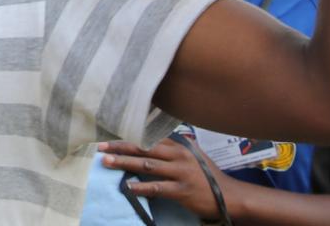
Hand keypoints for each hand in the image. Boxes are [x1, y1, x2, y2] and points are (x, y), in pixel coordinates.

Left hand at [99, 139, 235, 220]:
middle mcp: (178, 156)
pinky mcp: (182, 190)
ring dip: (125, 163)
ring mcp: (180, 173)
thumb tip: (155, 138)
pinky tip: (129, 187)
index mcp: (179, 146)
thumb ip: (175, 146)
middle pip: (144, 148)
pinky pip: (158, 188)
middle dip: (121, 146)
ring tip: (107, 162)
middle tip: (100, 147)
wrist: (229, 195)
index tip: (109, 134)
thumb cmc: (208, 176)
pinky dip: (142, 187)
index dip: (128, 136)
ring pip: (147, 165)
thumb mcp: (193, 155)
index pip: (149, 137)